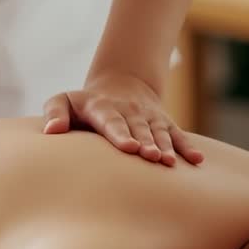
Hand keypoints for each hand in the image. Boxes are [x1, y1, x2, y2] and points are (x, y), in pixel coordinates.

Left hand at [41, 71, 202, 166]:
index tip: (128, 147)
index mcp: (102, 107)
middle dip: (146, 142)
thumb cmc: (83, 105)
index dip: (120, 133)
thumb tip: (51, 131)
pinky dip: (187, 147)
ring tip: (169, 163)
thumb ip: (54, 112)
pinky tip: (197, 161)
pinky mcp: (163, 123)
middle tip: (151, 157)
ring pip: (159, 132)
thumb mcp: (63, 100)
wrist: (119, 85)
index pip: (111, 121)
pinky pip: (177, 134)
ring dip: (166, 146)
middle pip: (139, 128)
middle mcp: (128, 111)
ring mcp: (148, 117)